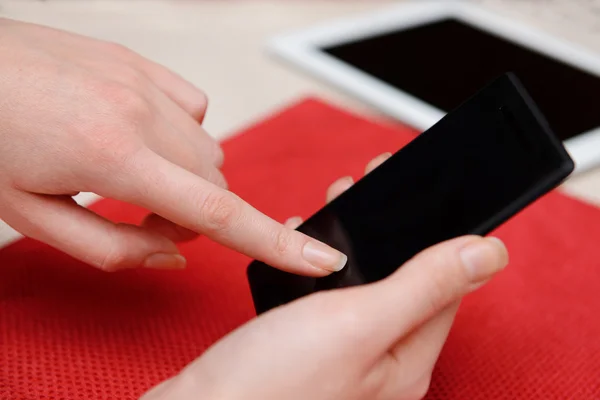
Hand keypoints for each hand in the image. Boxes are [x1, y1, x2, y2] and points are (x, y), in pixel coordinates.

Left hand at [0, 18, 344, 274]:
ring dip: (188, 179)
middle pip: (217, 186)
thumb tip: (172, 251)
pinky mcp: (144, 65)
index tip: (321, 257)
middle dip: (194, 216)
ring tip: (136, 174)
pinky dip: (183, 138)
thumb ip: (112, 248)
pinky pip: (196, 111)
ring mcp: (146, 83)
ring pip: (210, 152)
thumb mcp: (32, 216)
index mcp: (113, 157)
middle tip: (143, 215)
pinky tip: (144, 135)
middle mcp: (142, 115)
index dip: (279, 243)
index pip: (220, 214)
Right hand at [140, 154, 508, 399]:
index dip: (438, 233)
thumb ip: (423, 285)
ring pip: (362, 284)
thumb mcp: (358, 321)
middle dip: (389, 229)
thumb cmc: (272, 384)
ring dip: (353, 242)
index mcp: (407, 360)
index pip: (445, 286)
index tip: (423, 188)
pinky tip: (305, 246)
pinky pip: (329, 297)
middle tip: (368, 185)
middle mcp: (380, 361)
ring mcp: (342, 356)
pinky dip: (320, 265)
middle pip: (403, 281)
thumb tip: (489, 253)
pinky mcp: (308, 349)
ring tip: (338, 202)